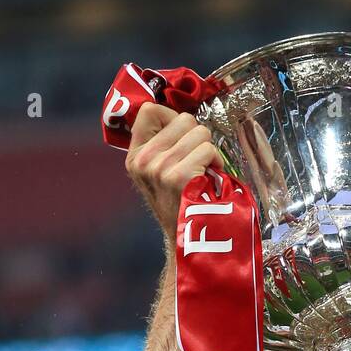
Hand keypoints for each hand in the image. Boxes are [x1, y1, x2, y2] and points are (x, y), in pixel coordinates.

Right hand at [126, 105, 223, 239]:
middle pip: (183, 119)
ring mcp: (160, 169)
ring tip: (204, 170)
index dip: (172, 117)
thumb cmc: (178, 202)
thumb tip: (180, 116)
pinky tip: (210, 178)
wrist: (185, 240)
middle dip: (197, 136)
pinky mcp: (179, 177)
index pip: (150, 110)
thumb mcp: (155, 173)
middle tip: (196, 160)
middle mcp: (143, 161)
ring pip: (200, 132)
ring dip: (208, 150)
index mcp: (134, 156)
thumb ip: (160, 144)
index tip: (181, 137)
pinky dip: (216, 162)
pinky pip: (208, 150)